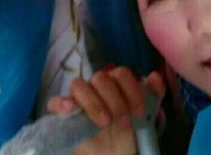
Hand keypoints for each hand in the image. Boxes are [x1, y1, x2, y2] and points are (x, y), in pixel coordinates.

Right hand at [48, 68, 164, 154]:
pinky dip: (61, 102)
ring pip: (79, 85)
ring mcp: (78, 99)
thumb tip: (156, 77)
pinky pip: (55, 102)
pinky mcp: (62, 114)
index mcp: (115, 85)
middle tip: (123, 122)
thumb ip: (151, 96)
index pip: (121, 73)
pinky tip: (70, 108)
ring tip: (104, 122)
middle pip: (101, 77)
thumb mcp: (142, 119)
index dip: (132, 90)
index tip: (140, 113)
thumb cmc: (126, 137)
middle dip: (115, 100)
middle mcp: (95, 87)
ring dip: (93, 102)